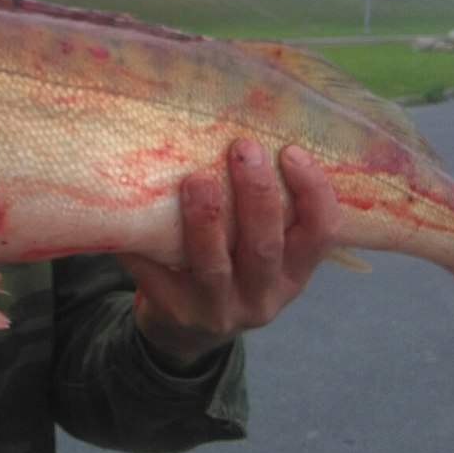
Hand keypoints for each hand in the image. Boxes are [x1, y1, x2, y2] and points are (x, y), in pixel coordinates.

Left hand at [120, 138, 340, 370]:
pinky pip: (158, 274)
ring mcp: (219, 310)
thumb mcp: (259, 248)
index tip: (291, 150)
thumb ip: (262, 208)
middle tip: (242, 147)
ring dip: (206, 220)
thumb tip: (243, 122)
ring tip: (195, 179)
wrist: (185, 330)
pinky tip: (131, 210)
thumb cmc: (229, 266)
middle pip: (265, 246)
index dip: (314, 193)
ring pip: (214, 265)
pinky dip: (145, 243)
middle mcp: (263, 297)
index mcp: (293, 274)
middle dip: (256, 194)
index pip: (322, 234)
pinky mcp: (176, 313)